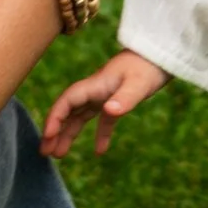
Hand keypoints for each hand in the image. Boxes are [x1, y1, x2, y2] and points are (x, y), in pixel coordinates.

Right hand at [42, 50, 168, 160]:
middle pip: (68, 111)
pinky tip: (99, 151)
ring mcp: (104, 95)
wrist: (162, 53)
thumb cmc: (149, 66)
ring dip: (68, 134)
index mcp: (95, 85)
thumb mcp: (138, 84)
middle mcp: (95, 90)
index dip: (55, 118)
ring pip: (80, 117)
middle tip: (44, 152)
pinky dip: (99, 135)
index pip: (67, 101)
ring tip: (58, 155)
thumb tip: (109, 111)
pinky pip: (103, 120)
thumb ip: (124, 98)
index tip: (47, 136)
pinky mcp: (117, 100)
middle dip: (54, 130)